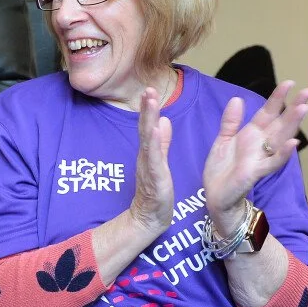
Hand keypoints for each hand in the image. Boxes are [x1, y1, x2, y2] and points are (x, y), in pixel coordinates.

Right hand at [129, 87, 174, 234]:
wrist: (150, 217)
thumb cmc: (154, 192)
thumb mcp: (159, 162)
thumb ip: (161, 142)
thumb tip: (163, 120)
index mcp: (148, 152)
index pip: (147, 126)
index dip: (148, 107)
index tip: (149, 89)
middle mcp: (145, 156)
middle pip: (144, 128)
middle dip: (146, 108)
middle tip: (148, 89)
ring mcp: (149, 166)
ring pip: (147, 139)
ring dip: (148, 119)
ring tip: (150, 101)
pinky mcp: (155, 178)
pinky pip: (154, 158)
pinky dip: (155, 143)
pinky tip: (156, 129)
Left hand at [202, 81, 307, 233]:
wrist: (215, 195)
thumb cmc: (222, 169)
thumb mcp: (223, 140)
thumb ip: (230, 121)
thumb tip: (237, 98)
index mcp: (252, 134)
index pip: (268, 113)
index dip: (277, 98)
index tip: (290, 83)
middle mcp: (260, 144)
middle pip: (280, 123)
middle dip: (294, 107)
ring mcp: (260, 158)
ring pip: (281, 139)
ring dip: (292, 124)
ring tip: (303, 108)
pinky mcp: (256, 172)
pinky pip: (272, 162)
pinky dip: (282, 154)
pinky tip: (292, 143)